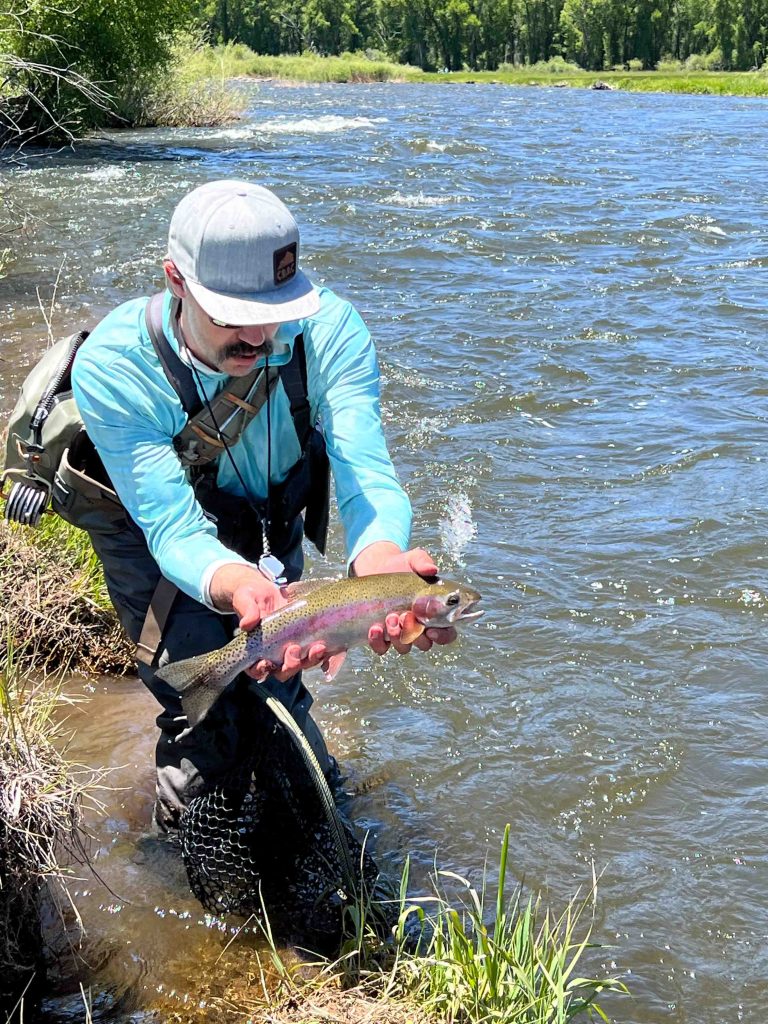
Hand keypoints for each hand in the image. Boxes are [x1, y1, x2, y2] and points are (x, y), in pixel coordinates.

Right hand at [210, 563, 328, 682]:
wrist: (266, 589)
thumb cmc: (251, 597)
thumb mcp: (245, 599)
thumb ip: (246, 611)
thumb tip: (247, 623)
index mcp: (254, 651)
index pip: (256, 669)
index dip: (261, 670)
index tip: (266, 663)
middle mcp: (273, 655)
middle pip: (283, 672)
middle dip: (290, 666)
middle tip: (294, 650)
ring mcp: (291, 649)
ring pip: (302, 664)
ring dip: (311, 660)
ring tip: (318, 647)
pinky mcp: (306, 641)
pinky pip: (316, 653)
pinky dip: (324, 654)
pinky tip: (327, 646)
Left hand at [351, 542, 457, 656]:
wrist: (377, 566)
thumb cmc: (402, 564)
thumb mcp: (414, 560)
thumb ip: (424, 563)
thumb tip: (432, 569)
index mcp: (434, 613)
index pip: (447, 633)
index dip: (442, 636)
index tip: (431, 630)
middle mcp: (419, 627)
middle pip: (425, 643)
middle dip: (415, 634)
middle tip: (404, 616)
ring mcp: (400, 633)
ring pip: (404, 647)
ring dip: (397, 636)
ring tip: (389, 617)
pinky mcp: (381, 635)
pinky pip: (381, 648)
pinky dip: (377, 641)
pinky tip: (374, 628)